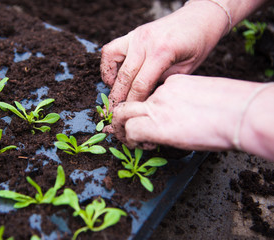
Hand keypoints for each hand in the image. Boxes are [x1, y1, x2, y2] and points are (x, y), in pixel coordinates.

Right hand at [100, 2, 228, 104]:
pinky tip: (116, 76)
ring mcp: (136, 35)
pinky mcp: (132, 34)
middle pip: (124, 76)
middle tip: (116, 113)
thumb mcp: (186, 70)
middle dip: (119, 98)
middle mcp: (145, 41)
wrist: (200, 18)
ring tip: (115, 93)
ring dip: (111, 80)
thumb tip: (145, 101)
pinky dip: (108, 65)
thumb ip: (164, 84)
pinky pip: (110, 50)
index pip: (140, 85)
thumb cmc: (197, 45)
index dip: (134, 102)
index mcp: (162, 52)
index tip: (131, 114)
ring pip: (111, 61)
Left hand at [107, 74, 258, 150]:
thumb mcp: (202, 99)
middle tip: (117, 128)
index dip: (139, 107)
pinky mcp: (156, 124)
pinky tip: (142, 146)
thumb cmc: (230, 109)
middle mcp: (160, 92)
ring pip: (123, 114)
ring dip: (120, 129)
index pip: (146, 94)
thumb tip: (177, 118)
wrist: (239, 113)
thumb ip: (183, 104)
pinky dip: (131, 141)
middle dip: (118, 115)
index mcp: (173, 84)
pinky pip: (132, 131)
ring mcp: (157, 106)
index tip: (139, 118)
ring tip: (125, 140)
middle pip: (128, 99)